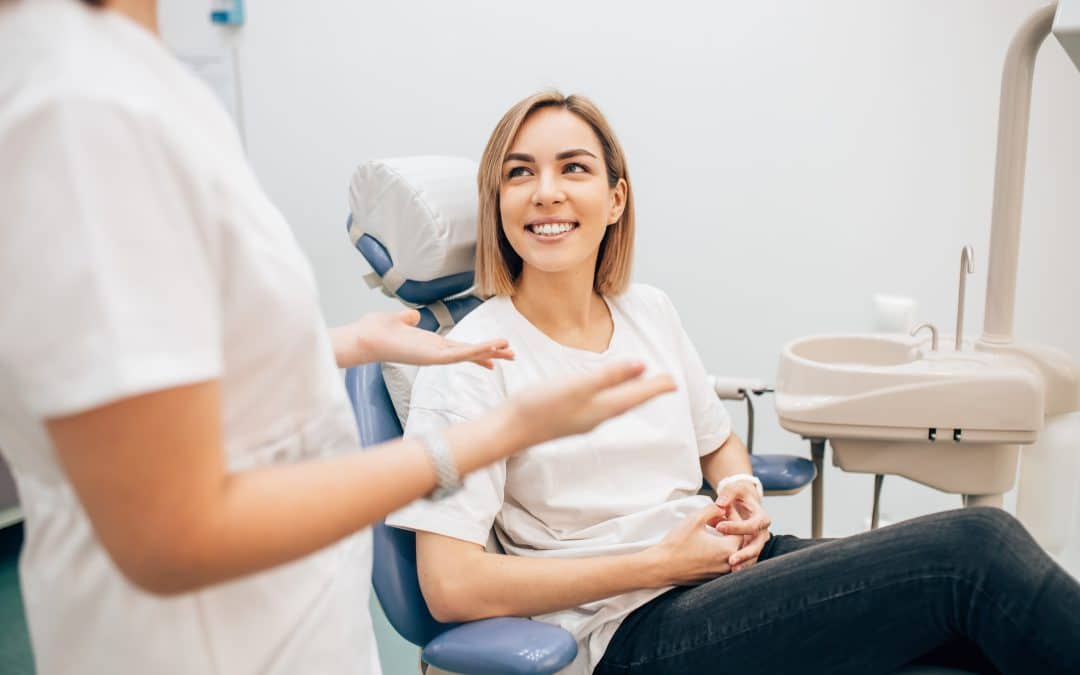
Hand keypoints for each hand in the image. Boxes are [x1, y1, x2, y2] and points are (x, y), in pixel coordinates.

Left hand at [331, 309, 514, 368]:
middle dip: (491, 354)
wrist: (364, 337)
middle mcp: (435, 352)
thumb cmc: (376, 331)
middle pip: (470, 353)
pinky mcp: (432, 357)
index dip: (478, 349)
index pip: (460, 348)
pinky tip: (491, 349)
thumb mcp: (397, 320)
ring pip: (468, 355)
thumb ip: (407, 319)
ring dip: (489, 352)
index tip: (495, 352)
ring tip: (509, 351)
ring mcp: (435, 356)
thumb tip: (413, 315)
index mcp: (430, 344)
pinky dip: (476, 351)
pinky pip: (459, 355)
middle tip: (512, 356)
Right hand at [510, 361, 676, 446]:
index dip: (656, 387)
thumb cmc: (540, 406)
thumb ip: (609, 376)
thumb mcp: (577, 386)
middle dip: (648, 391)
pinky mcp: (568, 418)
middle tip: (666, 384)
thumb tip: (641, 365)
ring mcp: (582, 420)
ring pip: (616, 405)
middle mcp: (596, 417)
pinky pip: (601, 406)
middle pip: (630, 402)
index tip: (675, 382)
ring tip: (641, 386)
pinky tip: (604, 394)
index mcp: (602, 408)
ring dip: (631, 395)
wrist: (509, 430)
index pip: (637, 396)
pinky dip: (611, 397)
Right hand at [645, 504, 742, 585]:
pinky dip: (721, 552)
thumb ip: (712, 509)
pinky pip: (724, 563)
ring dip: (726, 540)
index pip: (740, 529)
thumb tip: (723, 507)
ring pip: (732, 554)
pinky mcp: (712, 579)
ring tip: (714, 530)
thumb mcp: (695, 519)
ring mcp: (721, 573)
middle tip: (718, 518)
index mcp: (727, 549)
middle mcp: (728, 564)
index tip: (723, 509)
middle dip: (730, 528)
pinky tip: (708, 543)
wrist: (661, 567)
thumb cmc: (677, 543)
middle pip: (738, 542)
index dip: (733, 516)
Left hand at [714, 482, 771, 571]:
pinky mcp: (751, 549)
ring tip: (731, 569)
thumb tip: (720, 503)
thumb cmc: (738, 495)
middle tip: (730, 560)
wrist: (743, 501)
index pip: (752, 525)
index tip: (718, 527)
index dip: (736, 527)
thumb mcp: (734, 489)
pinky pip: (748, 560)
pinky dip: (741, 566)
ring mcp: (758, 542)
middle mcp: (763, 532)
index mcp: (762, 517)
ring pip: (754, 556)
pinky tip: (730, 572)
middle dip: (744, 553)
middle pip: (757, 545)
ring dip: (744, 564)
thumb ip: (728, 494)